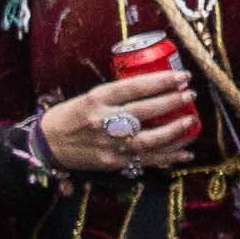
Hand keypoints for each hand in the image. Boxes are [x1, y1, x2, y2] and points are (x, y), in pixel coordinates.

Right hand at [50, 76, 197, 172]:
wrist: (47, 144)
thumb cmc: (70, 115)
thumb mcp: (90, 97)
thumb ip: (118, 94)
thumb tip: (155, 86)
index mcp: (97, 99)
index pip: (135, 87)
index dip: (162, 80)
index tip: (182, 75)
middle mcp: (103, 121)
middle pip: (144, 111)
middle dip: (172, 102)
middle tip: (190, 94)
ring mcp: (109, 144)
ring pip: (148, 139)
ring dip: (174, 131)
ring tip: (191, 121)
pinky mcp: (112, 162)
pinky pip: (145, 160)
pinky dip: (167, 158)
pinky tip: (186, 153)